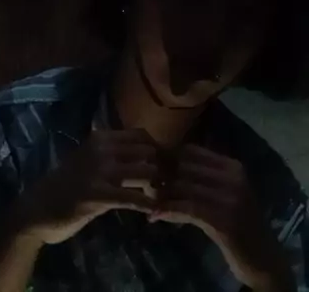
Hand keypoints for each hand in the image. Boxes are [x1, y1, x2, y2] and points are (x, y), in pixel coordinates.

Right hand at [10, 129, 158, 245]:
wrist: (37, 208)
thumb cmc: (65, 184)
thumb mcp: (88, 159)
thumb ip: (111, 153)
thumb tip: (143, 153)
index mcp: (100, 138)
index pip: (141, 135)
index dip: (157, 150)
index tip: (164, 166)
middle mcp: (102, 149)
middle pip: (148, 152)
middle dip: (163, 168)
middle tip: (167, 186)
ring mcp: (100, 171)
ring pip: (146, 172)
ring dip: (159, 187)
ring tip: (162, 199)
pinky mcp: (98, 195)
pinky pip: (133, 197)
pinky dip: (147, 205)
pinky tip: (153, 213)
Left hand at [149, 144, 294, 290]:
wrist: (262, 257)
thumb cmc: (238, 225)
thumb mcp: (221, 196)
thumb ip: (199, 181)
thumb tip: (162, 170)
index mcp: (232, 166)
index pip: (191, 151)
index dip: (169, 158)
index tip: (151, 168)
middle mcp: (233, 177)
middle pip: (185, 167)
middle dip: (162, 175)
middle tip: (144, 186)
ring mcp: (230, 198)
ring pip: (184, 186)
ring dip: (162, 194)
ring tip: (147, 200)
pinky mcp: (224, 220)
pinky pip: (188, 208)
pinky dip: (169, 211)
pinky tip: (154, 216)